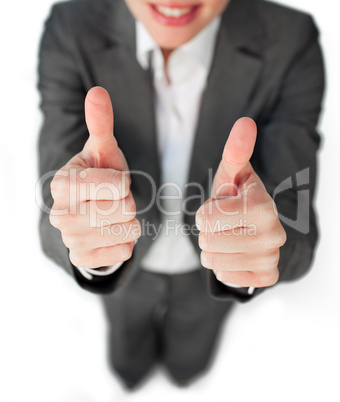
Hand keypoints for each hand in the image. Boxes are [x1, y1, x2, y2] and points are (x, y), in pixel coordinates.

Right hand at [49, 87, 140, 268]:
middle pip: (126, 209)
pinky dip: (125, 241)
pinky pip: (125, 251)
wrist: (87, 211)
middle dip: (127, 202)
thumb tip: (97, 92)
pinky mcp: (82, 259)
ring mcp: (70, 240)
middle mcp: (60, 214)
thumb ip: (101, 123)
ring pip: (129, 231)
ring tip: (112, 215)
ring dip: (128, 222)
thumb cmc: (98, 177)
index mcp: (62, 183)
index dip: (124, 182)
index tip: (111, 182)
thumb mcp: (101, 150)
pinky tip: (110, 233)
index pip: (119, 185)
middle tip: (112, 201)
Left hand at [196, 118, 285, 287]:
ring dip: (213, 250)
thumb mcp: (232, 174)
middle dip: (207, 232)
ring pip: (212, 262)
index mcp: (262, 206)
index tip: (220, 209)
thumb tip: (245, 121)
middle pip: (206, 241)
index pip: (204, 218)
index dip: (205, 213)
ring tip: (228, 238)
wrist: (255, 226)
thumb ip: (235, 151)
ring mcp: (271, 258)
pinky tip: (236, 254)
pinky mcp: (267, 276)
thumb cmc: (237, 197)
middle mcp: (273, 234)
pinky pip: (224, 278)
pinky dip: (223, 268)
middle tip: (224, 225)